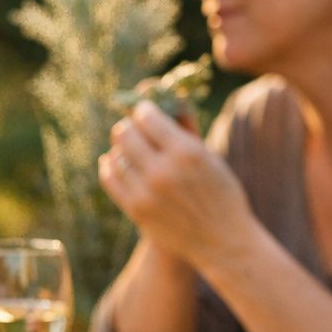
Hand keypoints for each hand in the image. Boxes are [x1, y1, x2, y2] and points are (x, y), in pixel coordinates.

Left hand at [98, 101, 255, 275]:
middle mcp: (163, 171)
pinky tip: (117, 163)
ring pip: (115, 154)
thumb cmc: (220, 191)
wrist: (222, 240)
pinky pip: (109, 177)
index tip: (146, 112)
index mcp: (186, 152)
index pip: (146, 115)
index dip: (144, 110)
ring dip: (120, 148)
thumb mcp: (209, 154)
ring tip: (131, 149)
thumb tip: (166, 92)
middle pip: (124, 132)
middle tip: (134, 129)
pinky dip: (110, 166)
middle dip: (128, 126)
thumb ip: (185, 124)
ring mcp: (146, 192)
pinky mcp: (135, 209)